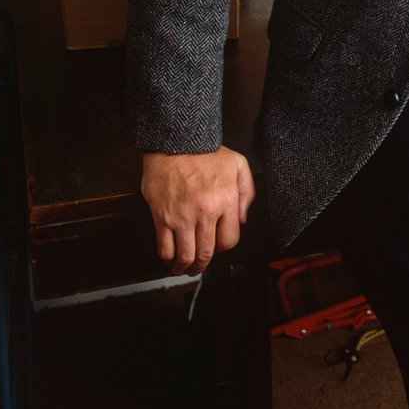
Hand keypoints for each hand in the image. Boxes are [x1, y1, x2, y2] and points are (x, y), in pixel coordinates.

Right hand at [140, 146, 255, 275]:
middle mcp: (205, 212)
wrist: (176, 141)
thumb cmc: (207, 152)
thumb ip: (247, 192)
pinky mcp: (162, 216)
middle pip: (207, 253)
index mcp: (226, 200)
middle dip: (203, 264)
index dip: (224, 248)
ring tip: (183, 267)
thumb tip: (241, 220)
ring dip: (185, 267)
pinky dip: (168, 258)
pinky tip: (170, 257)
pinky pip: (164, 247)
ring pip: (185, 255)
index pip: (229, 240)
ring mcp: (182, 216)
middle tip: (199, 266)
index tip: (218, 247)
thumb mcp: (238, 164)